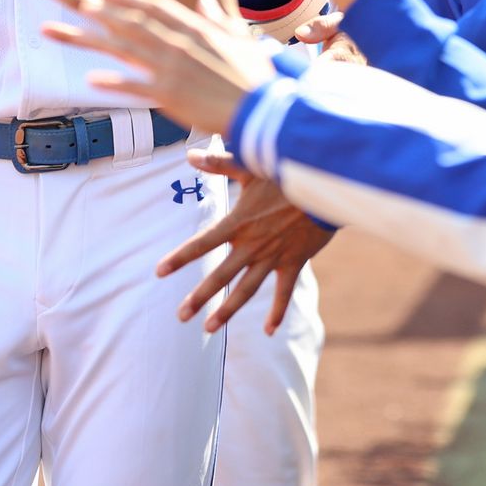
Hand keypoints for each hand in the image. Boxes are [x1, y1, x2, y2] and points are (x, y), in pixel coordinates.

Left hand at [42, 0, 273, 135]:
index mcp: (196, 30)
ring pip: (126, 50)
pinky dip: (112, 83)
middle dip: (105, 13)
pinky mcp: (168, 96)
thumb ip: (218, 20)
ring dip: (96, 40)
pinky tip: (91, 80)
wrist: (261, 109)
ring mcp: (171, 70)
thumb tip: (205, 3)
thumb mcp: (239, 40)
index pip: (157, 7)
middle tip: (82, 3)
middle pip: (134, 24)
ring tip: (71, 34)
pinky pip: (133, 86)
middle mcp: (179, 45)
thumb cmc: (255, 76)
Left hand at [157, 149, 335, 333]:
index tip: (159, 272)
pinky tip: (269, 331)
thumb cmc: (287, 173)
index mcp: (238, 223)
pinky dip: (277, 312)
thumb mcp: (252, 166)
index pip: (203, 243)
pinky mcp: (293, 262)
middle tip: (181, 316)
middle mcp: (252, 245)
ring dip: (228, 310)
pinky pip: (283, 292)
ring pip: (246, 289)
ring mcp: (273, 256)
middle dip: (199, 297)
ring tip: (209, 328)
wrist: (325, 186)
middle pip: (221, 276)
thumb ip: (220, 163)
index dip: (180, 257)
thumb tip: (190, 154)